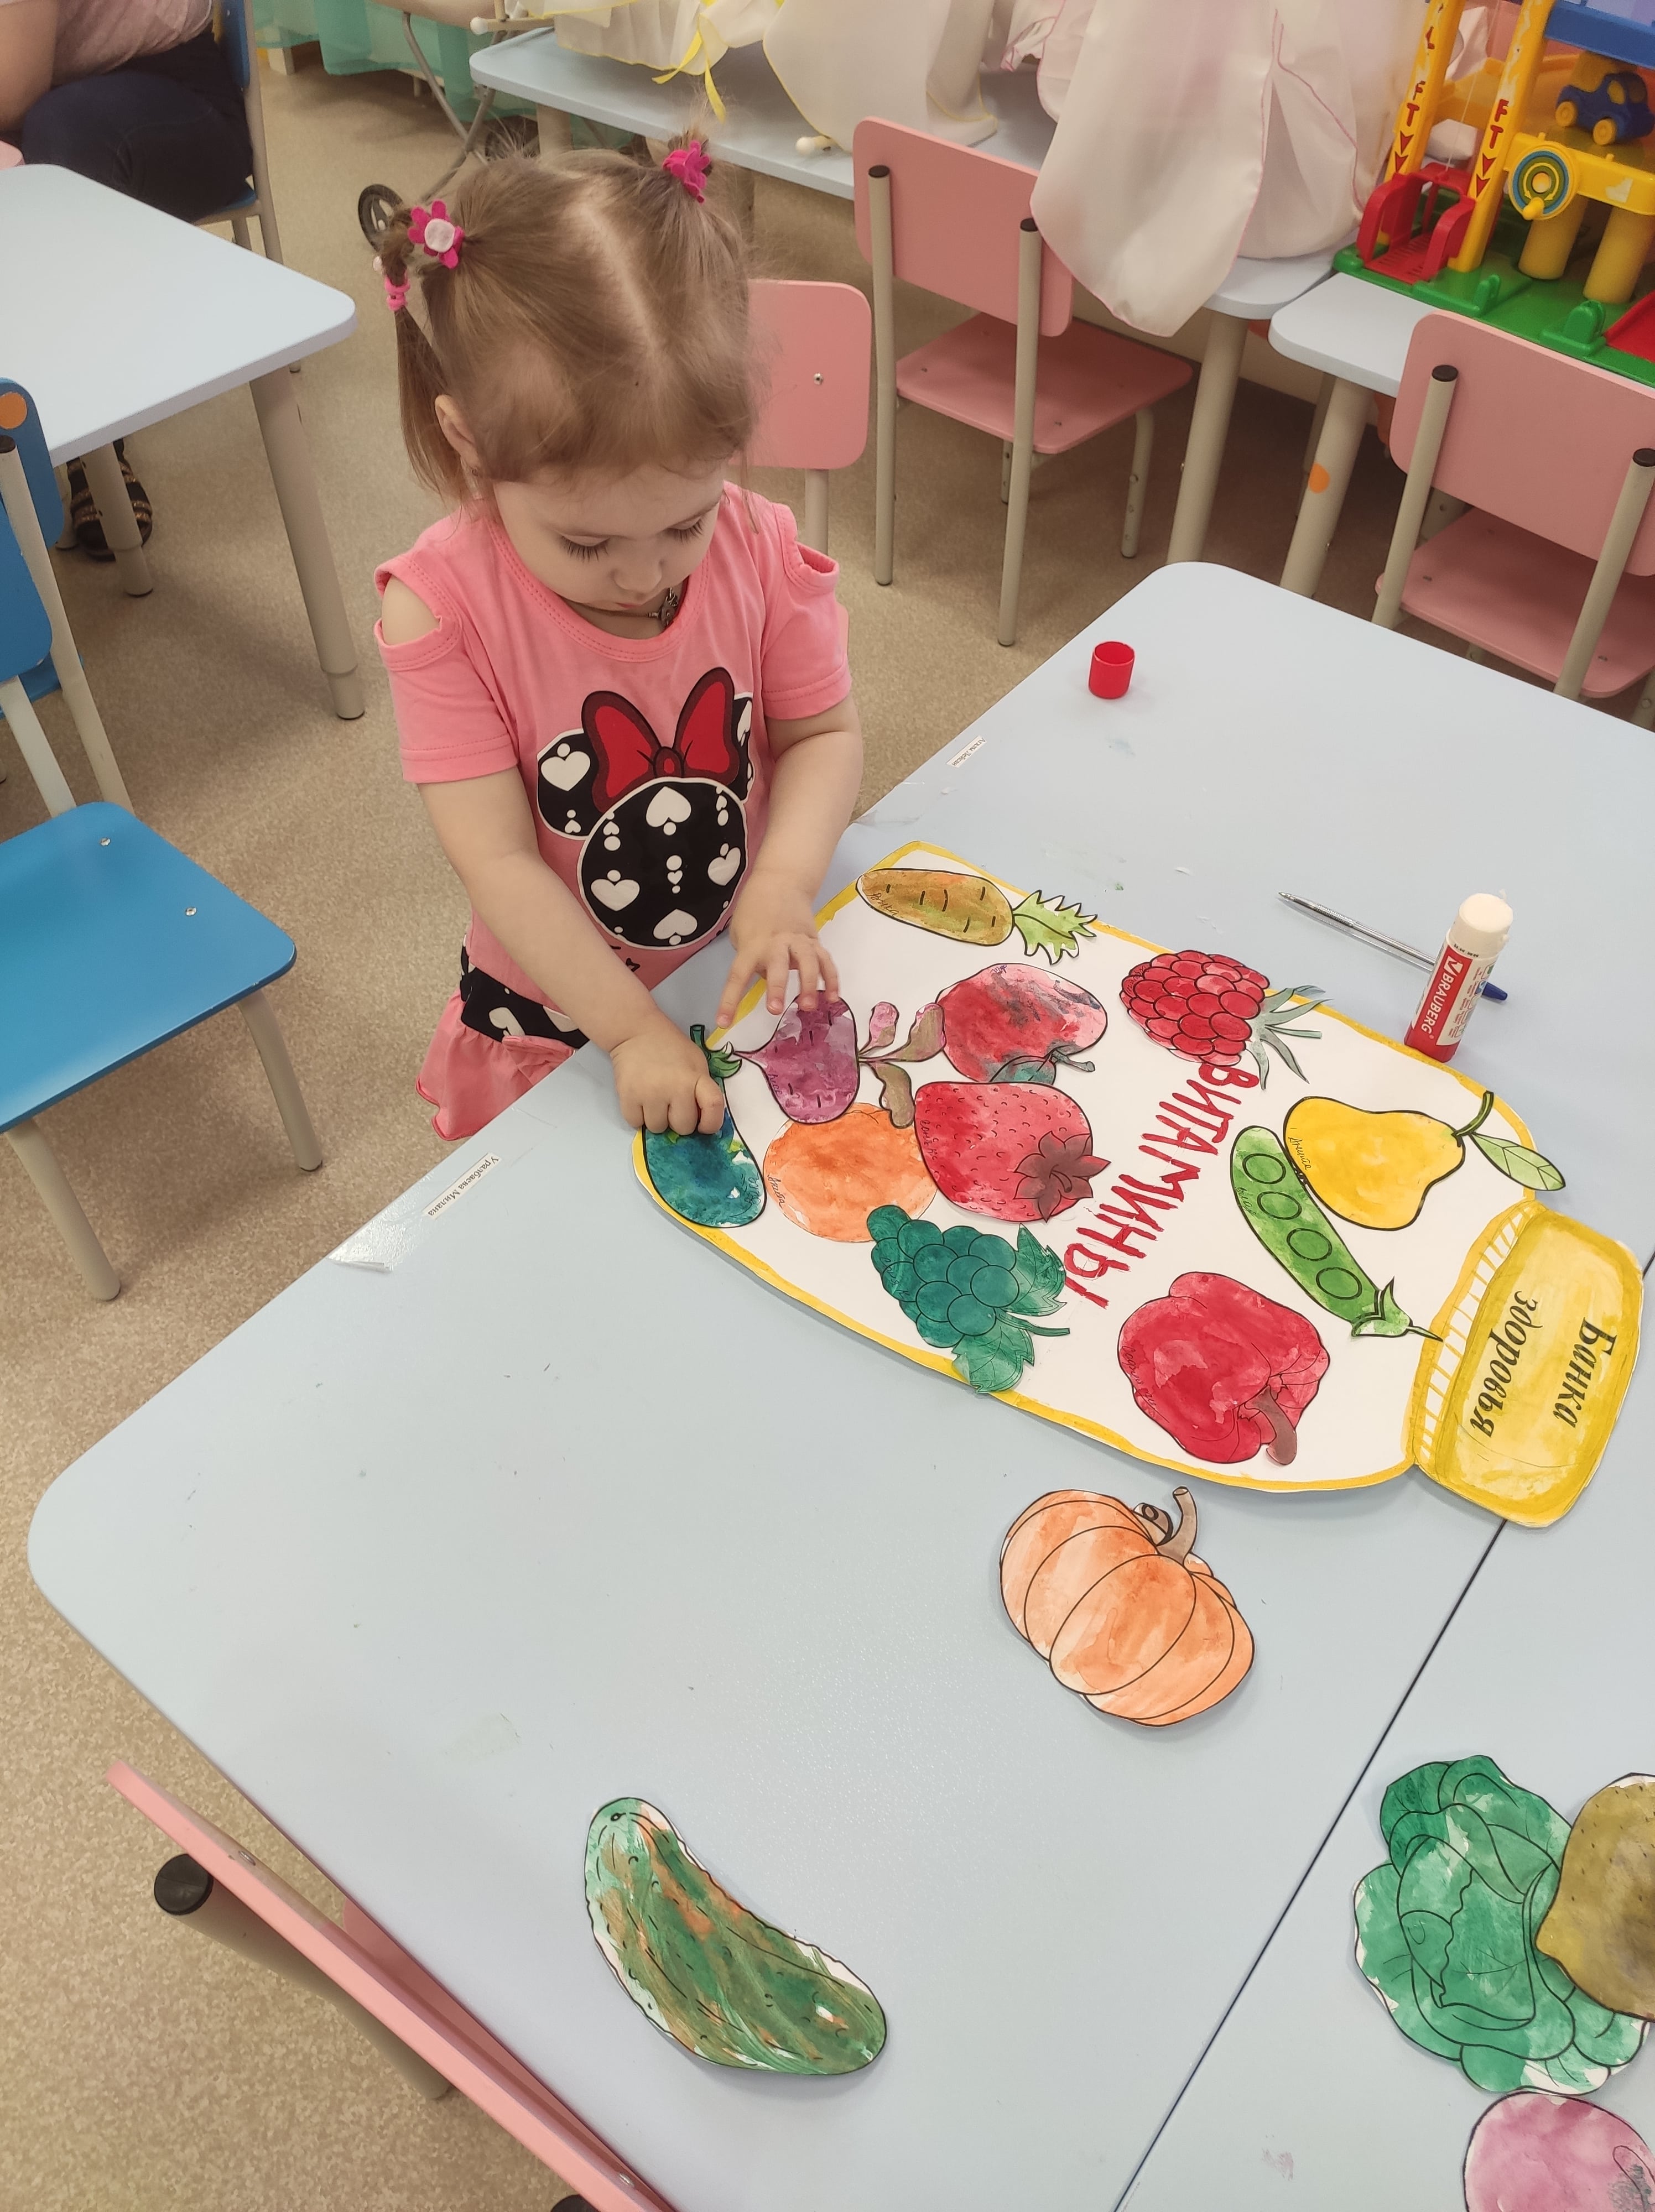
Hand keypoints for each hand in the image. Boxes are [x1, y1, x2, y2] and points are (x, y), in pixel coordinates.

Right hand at [611, 1017, 724, 1134]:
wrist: (637, 1032)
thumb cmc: (671, 1048)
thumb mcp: (696, 1062)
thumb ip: (702, 1089)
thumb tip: (700, 1120)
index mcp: (696, 1077)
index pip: (713, 1107)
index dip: (711, 1123)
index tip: (703, 1125)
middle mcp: (675, 1088)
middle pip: (683, 1127)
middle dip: (678, 1120)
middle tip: (671, 1105)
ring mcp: (650, 1094)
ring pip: (658, 1128)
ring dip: (657, 1119)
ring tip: (654, 1100)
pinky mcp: (628, 1097)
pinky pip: (636, 1124)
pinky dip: (638, 1117)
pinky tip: (640, 1100)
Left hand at [717, 868, 838, 1027]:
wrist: (781, 882)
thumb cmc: (754, 912)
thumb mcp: (741, 933)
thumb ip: (751, 958)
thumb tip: (765, 978)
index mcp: (751, 946)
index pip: (737, 976)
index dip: (729, 1000)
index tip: (723, 1022)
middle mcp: (775, 944)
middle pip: (776, 965)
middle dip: (776, 987)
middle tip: (775, 1009)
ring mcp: (797, 942)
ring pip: (807, 962)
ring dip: (809, 985)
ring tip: (810, 1007)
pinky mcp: (814, 941)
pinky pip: (825, 961)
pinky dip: (831, 979)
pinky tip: (833, 997)